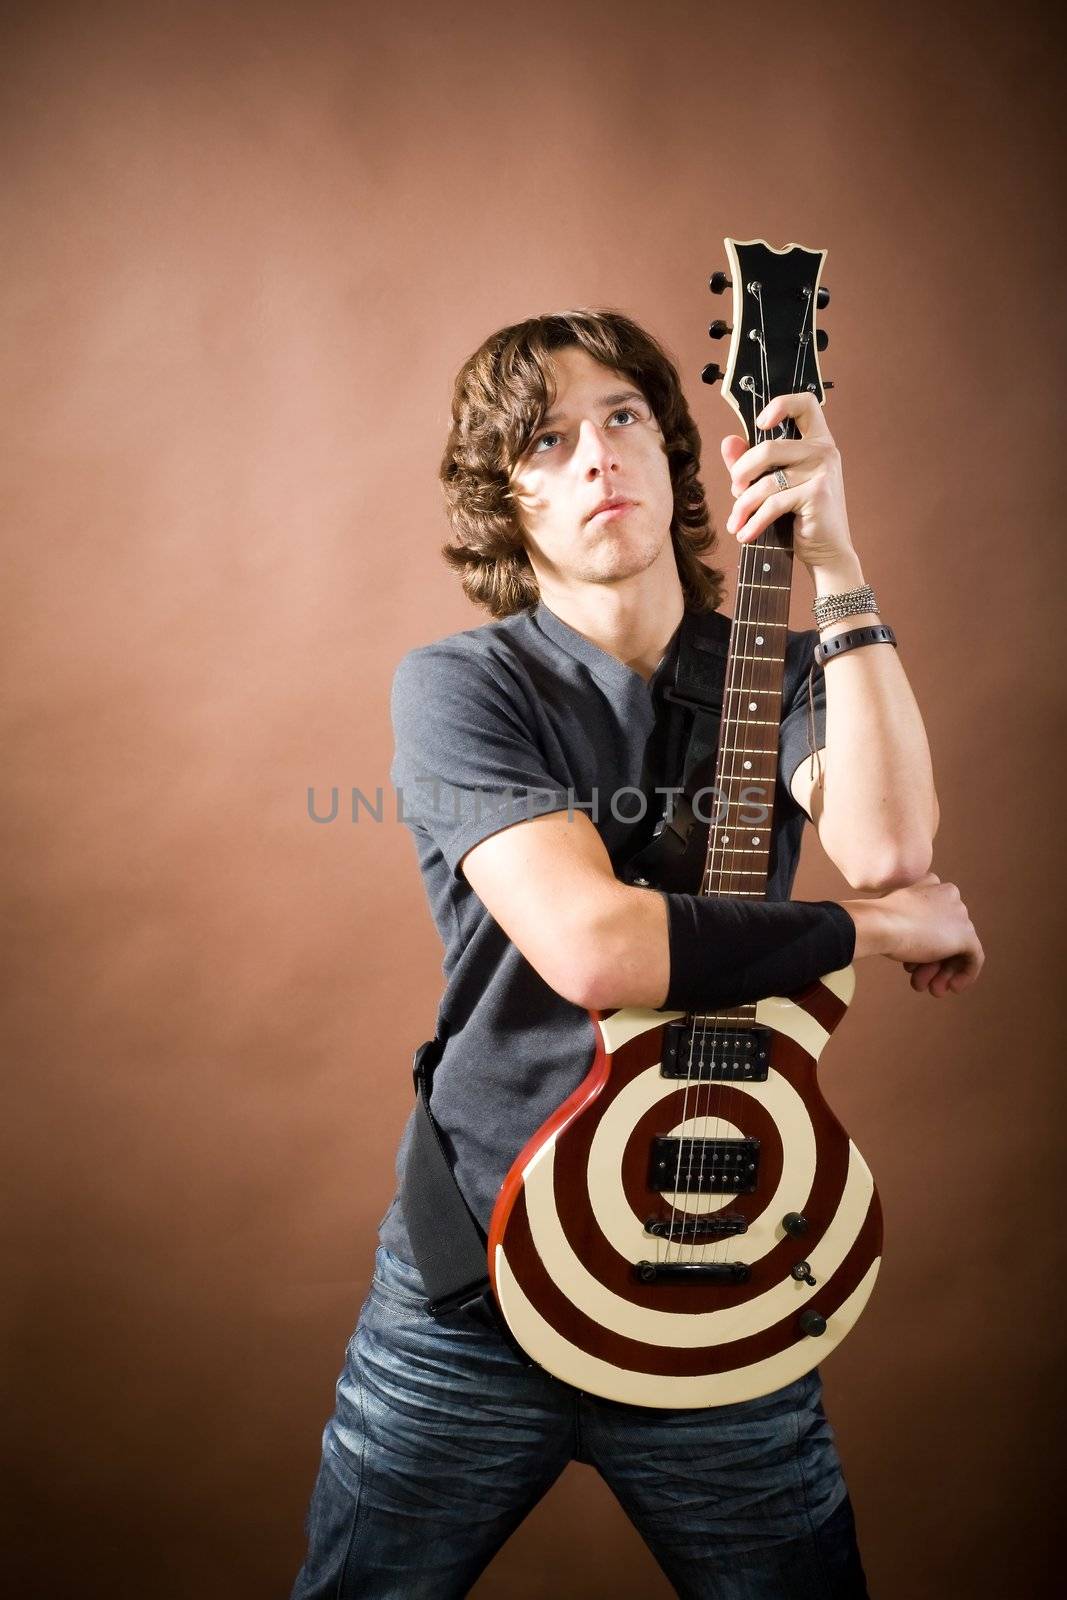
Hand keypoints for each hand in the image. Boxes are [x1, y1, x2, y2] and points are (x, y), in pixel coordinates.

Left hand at [720, 392, 855, 576]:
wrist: (827, 552)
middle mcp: (824, 450)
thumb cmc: (800, 517)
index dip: (780, 404)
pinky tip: (744, 534)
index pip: (805, 403)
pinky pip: (773, 503)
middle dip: (742, 472)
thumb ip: (750, 462)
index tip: (759, 424)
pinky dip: (754, 521)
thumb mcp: (774, 486)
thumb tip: (728, 441)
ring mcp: (823, 470)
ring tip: (736, 521)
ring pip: (766, 481)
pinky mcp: (817, 493)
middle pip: (768, 447)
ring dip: (743, 505)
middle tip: (735, 491)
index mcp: (817, 440)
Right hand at [847, 873, 984, 997]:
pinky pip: (974, 958)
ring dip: (942, 972)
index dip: (924, 943)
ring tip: (930, 990)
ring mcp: (960, 915)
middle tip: (920, 981)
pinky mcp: (966, 935)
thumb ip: (906, 915)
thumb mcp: (891, 909)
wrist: (878, 924)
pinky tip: (953, 988)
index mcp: (932, 884)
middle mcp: (951, 896)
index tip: (912, 963)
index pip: (935, 919)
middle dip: (933, 963)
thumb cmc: (877, 919)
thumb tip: (912, 937)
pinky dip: (965, 975)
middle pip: (945, 936)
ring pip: (955, 949)